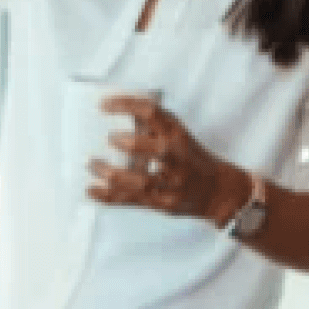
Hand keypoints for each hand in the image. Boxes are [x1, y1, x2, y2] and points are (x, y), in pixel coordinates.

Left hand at [85, 94, 247, 222]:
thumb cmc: (192, 158)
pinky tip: (92, 190)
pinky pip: (132, 200)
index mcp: (177, 135)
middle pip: (155, 150)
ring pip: (141, 181)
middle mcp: (176, 158)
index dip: (126, 105)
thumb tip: (119, 109)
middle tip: (108, 139)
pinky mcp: (163, 203)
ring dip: (112, 174)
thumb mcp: (177, 136)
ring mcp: (171, 183)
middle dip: (129, 144)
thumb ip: (151, 126)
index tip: (103, 105)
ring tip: (92, 164)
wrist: (217, 190)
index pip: (152, 113)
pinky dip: (108, 196)